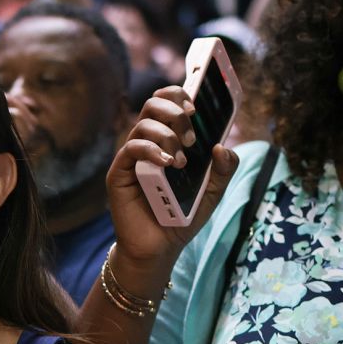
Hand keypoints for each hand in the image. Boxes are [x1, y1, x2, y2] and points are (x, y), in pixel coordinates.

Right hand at [105, 86, 238, 269]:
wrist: (160, 248)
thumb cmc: (182, 217)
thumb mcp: (212, 193)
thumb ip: (223, 170)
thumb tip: (223, 146)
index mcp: (168, 140)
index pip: (167, 102)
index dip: (179, 95)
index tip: (196, 108)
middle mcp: (148, 143)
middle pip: (153, 104)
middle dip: (175, 112)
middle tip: (192, 138)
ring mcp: (132, 157)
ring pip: (143, 123)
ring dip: (167, 135)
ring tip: (181, 161)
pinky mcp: (119, 173)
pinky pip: (131, 148)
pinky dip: (151, 149)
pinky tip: (167, 164)